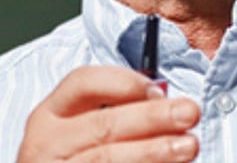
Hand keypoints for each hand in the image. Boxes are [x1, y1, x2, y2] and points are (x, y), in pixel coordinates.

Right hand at [16, 66, 199, 161]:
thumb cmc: (71, 160)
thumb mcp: (77, 132)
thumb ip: (112, 114)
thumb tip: (163, 101)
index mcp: (49, 116)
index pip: (82, 83)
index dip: (123, 82)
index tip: (158, 90)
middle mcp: (47, 143)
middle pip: (102, 124)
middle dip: (151, 117)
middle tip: (188, 113)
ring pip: (107, 158)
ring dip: (153, 151)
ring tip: (187, 146)